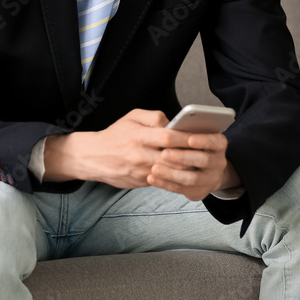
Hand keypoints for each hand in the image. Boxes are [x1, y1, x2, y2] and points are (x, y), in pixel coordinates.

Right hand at [44, 109, 195, 188]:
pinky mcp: (140, 182)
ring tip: (198, 163)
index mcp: (139, 136)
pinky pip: (162, 180)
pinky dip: (173, 176)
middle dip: (190, 156)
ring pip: (170, 172)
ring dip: (185, 169)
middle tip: (205, 153)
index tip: (199, 137)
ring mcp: (140, 171)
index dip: (185, 138)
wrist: (94, 157)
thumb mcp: (132, 117)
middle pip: (173, 158)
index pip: (168, 137)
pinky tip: (183, 172)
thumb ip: (154, 117)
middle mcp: (140, 155)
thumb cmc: (115, 135)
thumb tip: (174, 123)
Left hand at [148, 131, 229, 201]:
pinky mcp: (199, 191)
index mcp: (219, 145)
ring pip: (192, 178)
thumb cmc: (193, 146)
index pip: (216, 142)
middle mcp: (218, 162)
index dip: (203, 141)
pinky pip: (181, 189)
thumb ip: (186, 131)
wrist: (205, 170)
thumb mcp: (194, 135)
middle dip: (182, 157)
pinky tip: (152, 177)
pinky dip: (165, 183)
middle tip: (164, 153)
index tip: (189, 139)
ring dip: (172, 173)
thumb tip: (170, 126)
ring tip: (155, 168)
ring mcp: (210, 179)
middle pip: (203, 160)